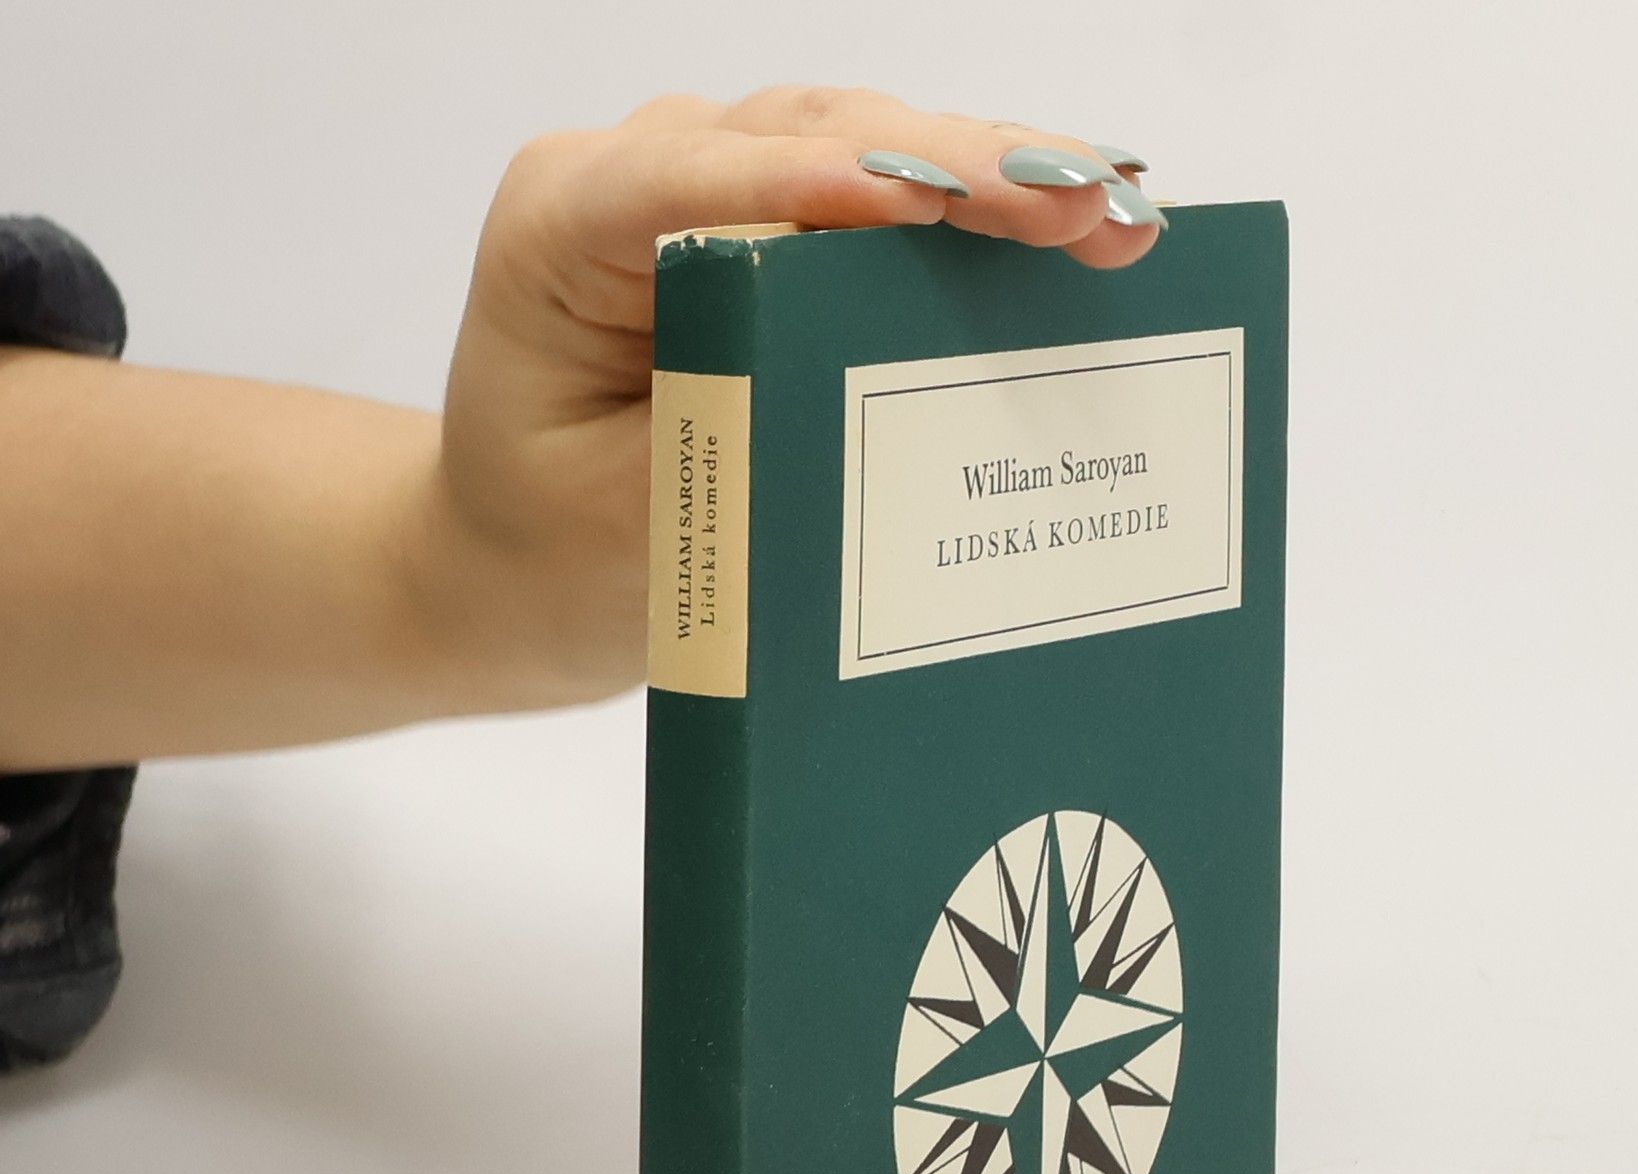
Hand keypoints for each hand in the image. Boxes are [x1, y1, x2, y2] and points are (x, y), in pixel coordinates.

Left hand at [420, 89, 1157, 707]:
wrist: (521, 565)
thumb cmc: (553, 550)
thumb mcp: (628, 525)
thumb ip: (730, 450)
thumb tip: (870, 413)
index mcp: (561, 232)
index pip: (685, 183)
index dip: (813, 183)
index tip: (923, 205)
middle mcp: (637, 182)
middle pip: (804, 136)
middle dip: (949, 168)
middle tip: (1075, 204)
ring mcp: (714, 189)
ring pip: (863, 142)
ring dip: (991, 173)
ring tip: (1107, 212)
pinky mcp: (780, 226)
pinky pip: (887, 194)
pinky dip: (980, 208)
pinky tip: (1077, 217)